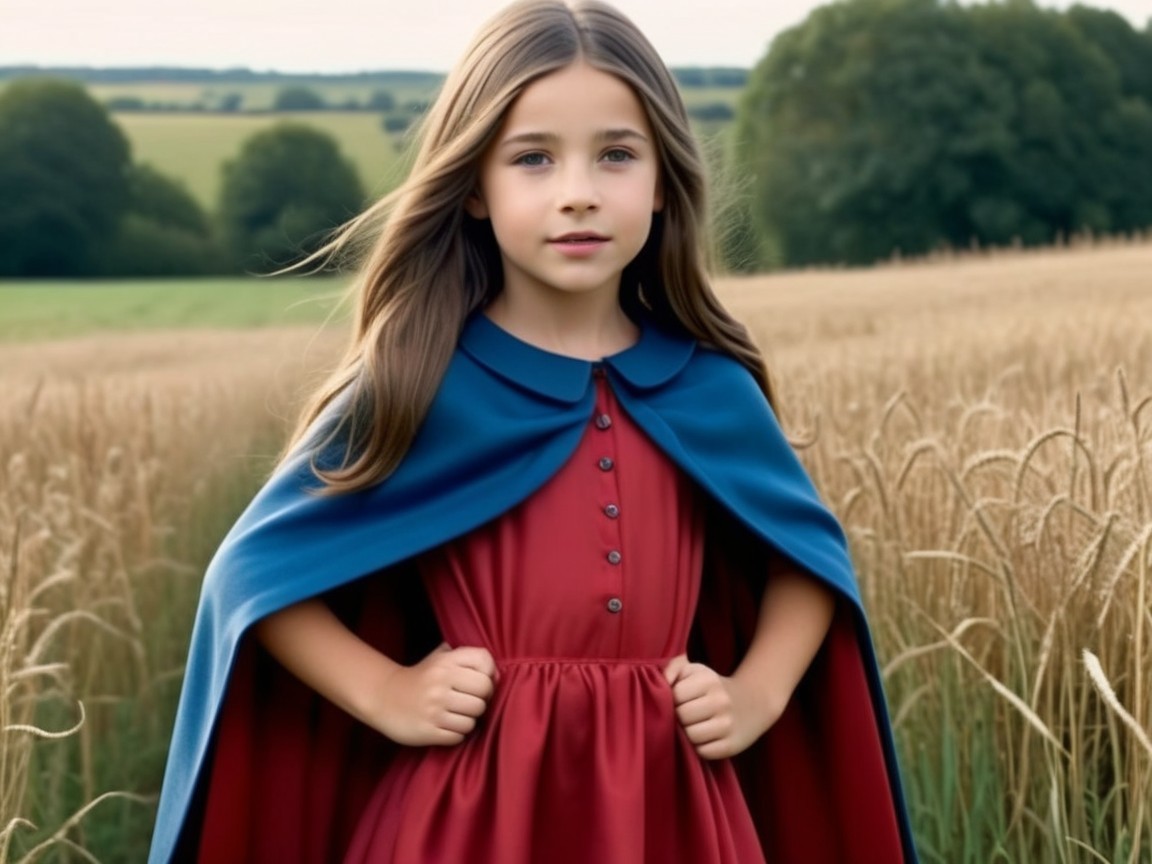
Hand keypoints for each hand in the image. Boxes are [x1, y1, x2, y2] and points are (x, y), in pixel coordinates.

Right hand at [371, 642, 497, 746]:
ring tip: (456, 715)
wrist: (383, 697)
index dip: (489, 675)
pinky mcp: (428, 730)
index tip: (480, 682)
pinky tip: (446, 726)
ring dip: (468, 720)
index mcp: (445, 662)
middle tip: (470, 702)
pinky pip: (459, 736)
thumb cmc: (421, 678)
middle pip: (484, 694)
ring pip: (473, 719)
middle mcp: (440, 682)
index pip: (485, 663)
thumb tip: (496, 674)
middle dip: (481, 701)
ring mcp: (434, 708)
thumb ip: (466, 658)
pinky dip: (456, 734)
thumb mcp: (439, 658)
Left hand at [662, 655, 784, 759]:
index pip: (675, 695)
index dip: (672, 699)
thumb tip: (664, 681)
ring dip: (687, 733)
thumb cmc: (714, 687)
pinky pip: (702, 752)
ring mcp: (728, 725)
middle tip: (686, 715)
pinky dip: (700, 747)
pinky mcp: (732, 745)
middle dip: (679, 717)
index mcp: (709, 680)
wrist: (753, 703)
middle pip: (682, 716)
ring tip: (695, 726)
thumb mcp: (696, 670)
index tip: (681, 700)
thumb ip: (674, 668)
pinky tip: (706, 737)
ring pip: (690, 736)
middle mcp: (721, 701)